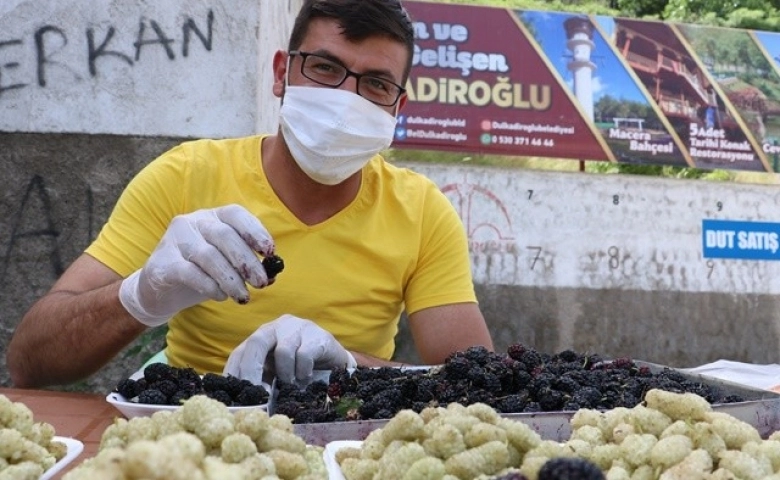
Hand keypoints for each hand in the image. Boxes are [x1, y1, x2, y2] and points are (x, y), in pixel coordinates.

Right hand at [119, 204, 274, 326]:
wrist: (159, 289)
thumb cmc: (202, 273)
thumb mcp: (227, 265)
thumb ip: (249, 265)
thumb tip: (273, 274)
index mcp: (212, 216)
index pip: (236, 214)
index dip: (255, 231)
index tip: (270, 252)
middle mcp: (193, 221)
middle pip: (224, 235)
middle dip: (247, 261)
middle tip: (261, 283)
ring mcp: (175, 239)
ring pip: (208, 256)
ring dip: (231, 279)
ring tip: (243, 297)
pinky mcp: (163, 262)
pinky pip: (190, 272)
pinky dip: (210, 286)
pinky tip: (221, 296)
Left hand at [223, 315, 356, 384]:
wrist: (335, 363)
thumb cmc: (300, 369)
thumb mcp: (276, 373)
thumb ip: (261, 380)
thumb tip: (243, 403)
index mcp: (262, 337)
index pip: (241, 352)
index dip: (235, 373)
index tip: (234, 396)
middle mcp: (277, 327)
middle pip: (257, 342)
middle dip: (253, 370)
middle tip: (257, 395)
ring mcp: (299, 328)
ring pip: (283, 351)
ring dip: (285, 374)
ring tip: (291, 385)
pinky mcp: (318, 336)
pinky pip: (305, 355)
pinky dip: (303, 372)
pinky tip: (307, 378)